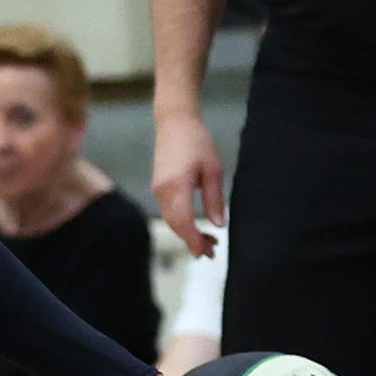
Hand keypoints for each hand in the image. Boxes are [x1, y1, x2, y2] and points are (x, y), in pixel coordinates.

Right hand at [150, 109, 225, 257]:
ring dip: (186, 233)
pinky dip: (180, 222)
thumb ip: (214, 199)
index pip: (183, 222)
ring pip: (171, 219)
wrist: (174, 122)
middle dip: (191, 241)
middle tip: (211, 252)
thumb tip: (218, 224)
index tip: (204, 253)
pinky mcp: (158, 186)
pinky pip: (168, 210)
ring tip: (207, 241)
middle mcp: (162, 190)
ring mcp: (157, 189)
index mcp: (176, 186)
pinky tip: (194, 225)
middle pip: (175, 224)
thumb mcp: (213, 169)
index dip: (193, 240)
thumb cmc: (197, 141)